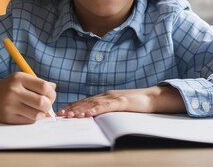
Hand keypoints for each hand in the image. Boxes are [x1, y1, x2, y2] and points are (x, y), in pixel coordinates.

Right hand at [0, 72, 56, 123]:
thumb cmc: (9, 87)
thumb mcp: (22, 79)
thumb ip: (38, 83)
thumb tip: (54, 88)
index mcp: (19, 79)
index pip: (44, 87)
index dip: (51, 93)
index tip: (50, 95)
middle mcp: (14, 91)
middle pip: (41, 102)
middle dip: (48, 105)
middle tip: (46, 104)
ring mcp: (10, 105)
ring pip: (37, 114)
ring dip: (41, 113)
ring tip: (38, 110)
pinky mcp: (8, 118)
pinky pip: (29, 121)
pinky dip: (33, 118)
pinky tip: (28, 113)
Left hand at [57, 86, 184, 117]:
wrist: (152, 98)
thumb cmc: (136, 104)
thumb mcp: (118, 106)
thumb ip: (107, 109)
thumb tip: (94, 116)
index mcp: (105, 96)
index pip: (85, 101)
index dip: (73, 105)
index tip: (62, 112)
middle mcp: (106, 95)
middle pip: (86, 101)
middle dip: (72, 108)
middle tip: (60, 114)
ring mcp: (113, 97)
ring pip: (93, 104)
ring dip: (80, 109)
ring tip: (69, 115)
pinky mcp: (121, 102)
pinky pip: (105, 107)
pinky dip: (95, 110)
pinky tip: (87, 114)